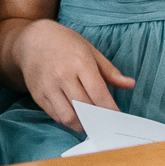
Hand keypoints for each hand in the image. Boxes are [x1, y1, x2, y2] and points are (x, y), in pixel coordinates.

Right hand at [11, 19, 134, 130]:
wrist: (33, 40)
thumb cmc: (67, 44)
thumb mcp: (91, 51)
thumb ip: (110, 71)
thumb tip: (131, 84)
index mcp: (80, 62)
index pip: (98, 93)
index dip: (109, 109)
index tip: (117, 117)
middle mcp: (63, 76)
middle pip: (84, 107)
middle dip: (98, 119)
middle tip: (106, 124)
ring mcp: (48, 87)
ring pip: (68, 117)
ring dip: (82, 125)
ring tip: (91, 124)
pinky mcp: (37, 96)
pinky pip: (55, 116)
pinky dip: (68, 121)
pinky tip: (76, 118)